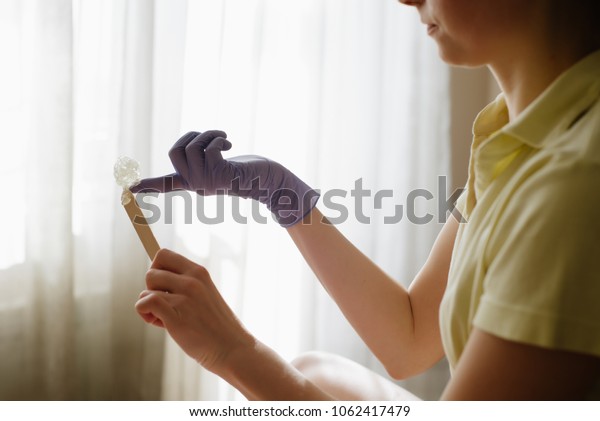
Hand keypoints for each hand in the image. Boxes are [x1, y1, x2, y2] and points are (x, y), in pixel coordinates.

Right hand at [131, 130, 319, 225]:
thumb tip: (195, 145)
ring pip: (192, 147)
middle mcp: (197, 186)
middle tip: (211, 137)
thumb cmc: (248, 170)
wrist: (269, 181)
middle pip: (175, 152)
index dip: (148, 184)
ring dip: (209, 134)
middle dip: (191, 136)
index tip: (127, 190)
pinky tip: (229, 143)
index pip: (167, 184)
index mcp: (195, 183)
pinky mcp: (220, 176)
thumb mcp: (221, 162)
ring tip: (223, 138)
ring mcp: (207, 184)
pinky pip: (207, 148)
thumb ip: (204, 155)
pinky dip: (217, 138)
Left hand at [135, 249, 254, 373]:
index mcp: (199, 272)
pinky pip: (144, 303)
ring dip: (149, 305)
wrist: (231, 348)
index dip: (156, 269)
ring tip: (165, 318)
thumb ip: (185, 284)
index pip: (163, 255)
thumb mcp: (205, 293)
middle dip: (152, 289)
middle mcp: (191, 280)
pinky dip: (144, 313)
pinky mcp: (175, 316)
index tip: (162, 286)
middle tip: (166, 305)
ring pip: (146, 290)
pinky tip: (159, 323)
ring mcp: (184, 297)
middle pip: (151, 272)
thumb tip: (154, 279)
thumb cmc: (216, 325)